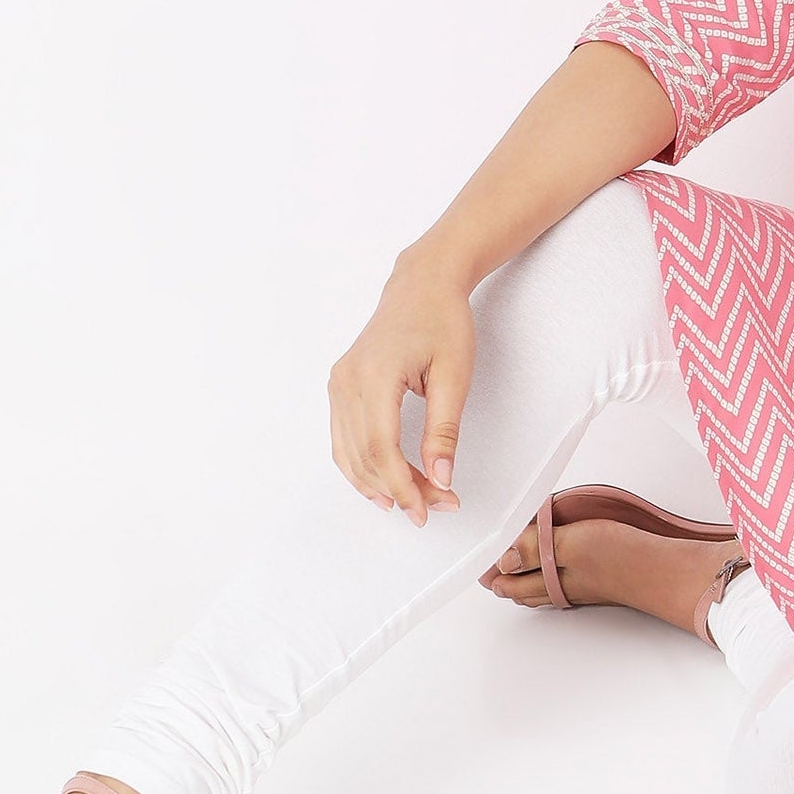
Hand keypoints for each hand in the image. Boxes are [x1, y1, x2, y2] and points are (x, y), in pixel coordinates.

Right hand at [326, 248, 475, 525]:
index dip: (403, 486)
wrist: (423, 284)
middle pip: (365, 455)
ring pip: (348, 452)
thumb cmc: (443, 321)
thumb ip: (445, 430)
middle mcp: (347, 381)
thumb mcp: (454, 376)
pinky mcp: (340, 384)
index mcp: (375, 376)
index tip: (428, 510)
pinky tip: (382, 481)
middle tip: (432, 508)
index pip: (382, 449)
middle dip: (397, 488)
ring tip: (410, 502)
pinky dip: (361, 464)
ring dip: (376, 482)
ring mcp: (338, 383)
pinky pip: (343, 437)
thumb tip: (441, 479)